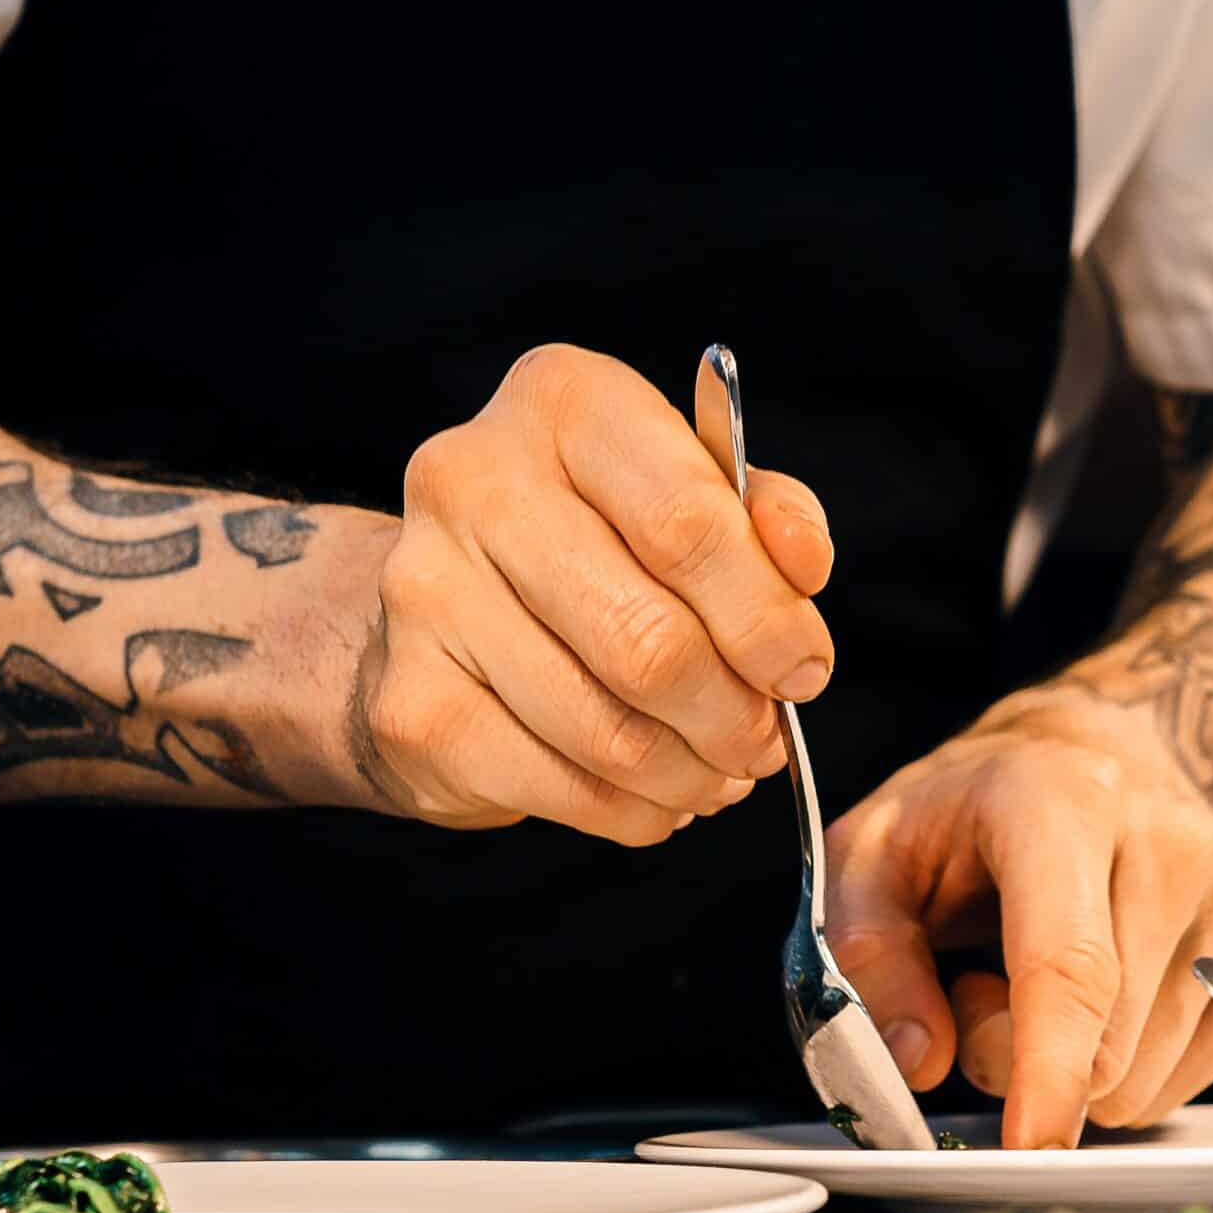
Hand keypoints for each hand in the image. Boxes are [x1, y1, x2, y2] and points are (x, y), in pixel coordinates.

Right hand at [353, 344, 834, 843]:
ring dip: (690, 773)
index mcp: (562, 401)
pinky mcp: (409, 702)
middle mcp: (473, 481)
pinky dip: (630, 811)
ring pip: (608, 728)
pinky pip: (556, 786)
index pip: (687, 522)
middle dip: (734, 713)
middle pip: (648, 639)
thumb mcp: (688, 490)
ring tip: (717, 772)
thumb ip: (763, 515)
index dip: (767, 617)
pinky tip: (654, 795)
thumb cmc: (594, 537)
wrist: (442, 605)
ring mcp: (425, 593)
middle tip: (763, 741)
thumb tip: (801, 568)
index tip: (803, 670)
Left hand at [823, 692, 1212, 1146]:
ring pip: (1146, 1077)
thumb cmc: (966, 814)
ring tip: (1042, 976)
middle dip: (1018, 1057)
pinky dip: (1136, 1069)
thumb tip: (917, 1061)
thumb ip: (870, 956)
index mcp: (1064, 802)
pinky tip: (1107, 998)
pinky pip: (1199, 1078)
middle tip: (978, 984)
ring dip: (1077, 1063)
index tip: (1032, 1145)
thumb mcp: (870, 857)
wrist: (1080, 758)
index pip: (1071, 963)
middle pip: (1103, 1043)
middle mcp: (1172, 843)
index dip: (1047, 1069)